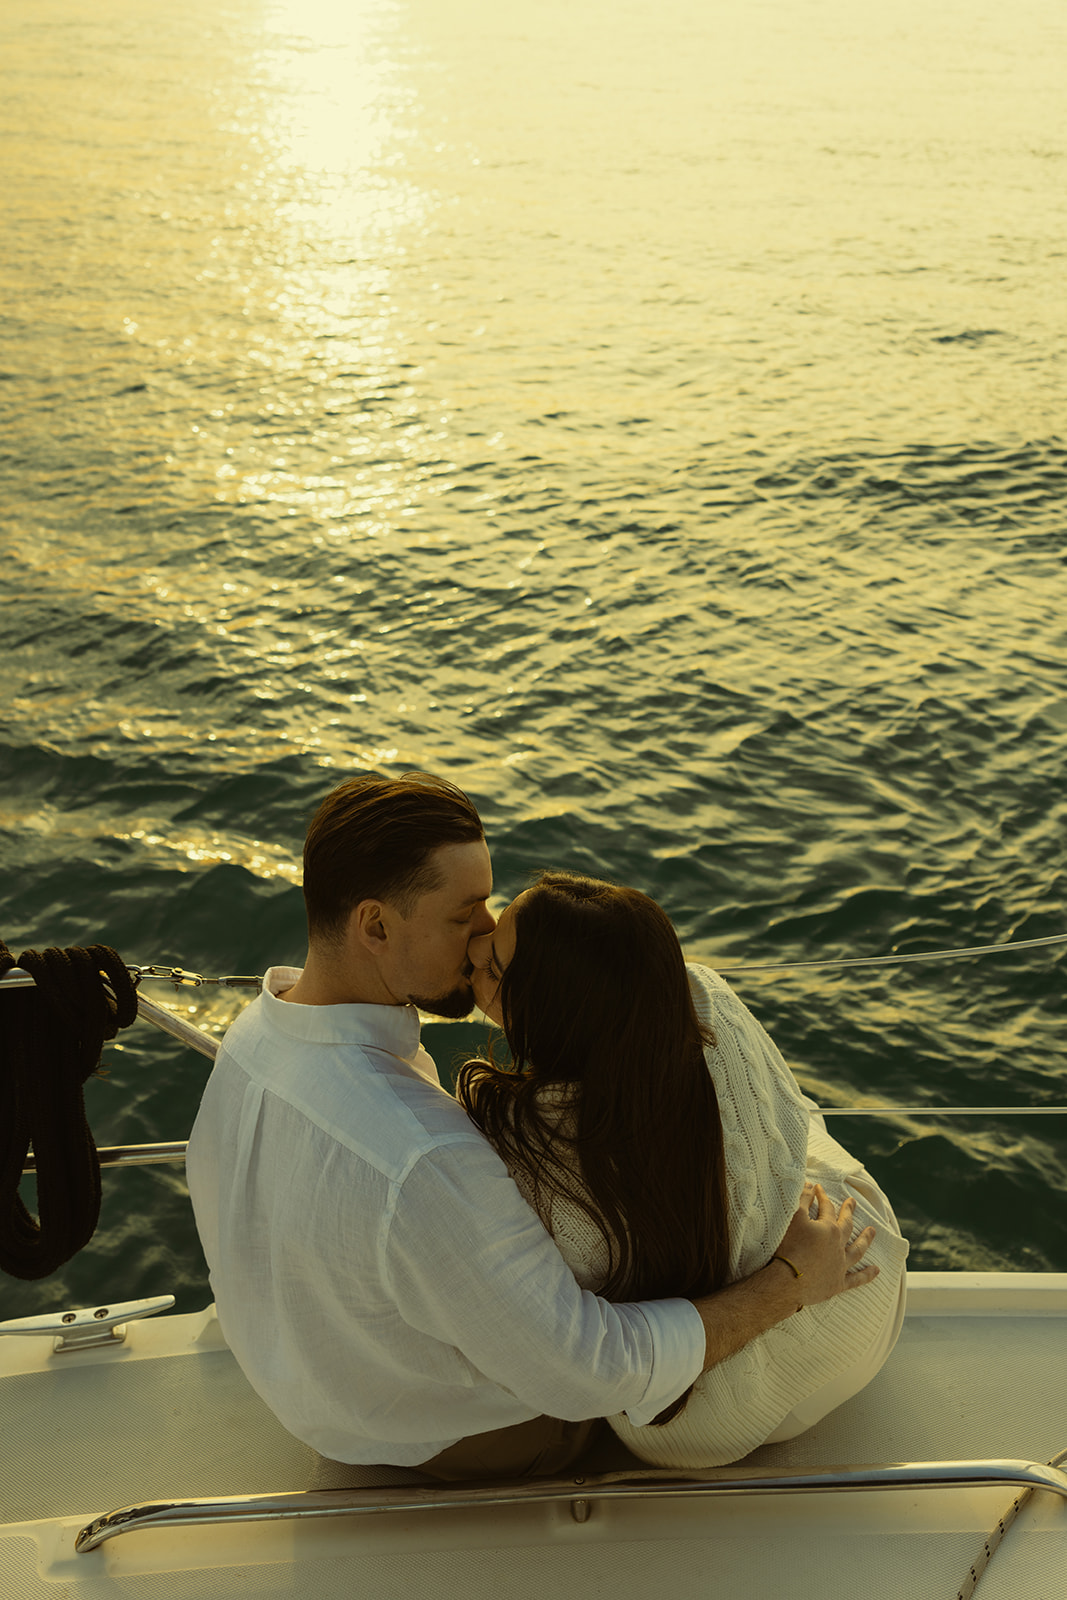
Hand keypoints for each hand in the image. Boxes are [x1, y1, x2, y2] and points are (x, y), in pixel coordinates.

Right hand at [771, 1182, 877, 1306]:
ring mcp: (840, 1265)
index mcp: (829, 1228)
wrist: (787, 1281)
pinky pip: (856, 1279)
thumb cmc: (788, 1248)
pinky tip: (876, 1270)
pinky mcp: (837, 1283)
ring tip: (872, 1231)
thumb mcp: (793, 1218)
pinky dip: (866, 1275)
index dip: (822, 1196)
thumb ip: (803, 1200)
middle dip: (849, 1212)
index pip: (827, 1207)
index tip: (818, 1188)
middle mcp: (838, 1245)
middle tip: (852, 1202)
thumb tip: (810, 1185)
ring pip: (857, 1250)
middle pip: (847, 1225)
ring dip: (865, 1240)